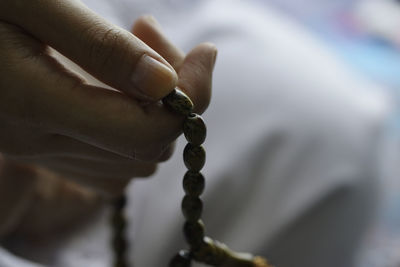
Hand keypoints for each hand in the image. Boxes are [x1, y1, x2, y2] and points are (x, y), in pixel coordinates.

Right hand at [0, 1, 215, 195]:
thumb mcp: (32, 2)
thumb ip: (100, 50)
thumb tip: (166, 86)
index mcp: (38, 104)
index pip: (146, 132)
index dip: (191, 97)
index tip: (204, 52)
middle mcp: (42, 141)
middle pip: (149, 145)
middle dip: (177, 96)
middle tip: (155, 37)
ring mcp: (41, 150)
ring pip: (135, 154)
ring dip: (156, 107)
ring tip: (140, 51)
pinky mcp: (42, 147)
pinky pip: (111, 158)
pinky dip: (133, 123)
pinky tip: (121, 85)